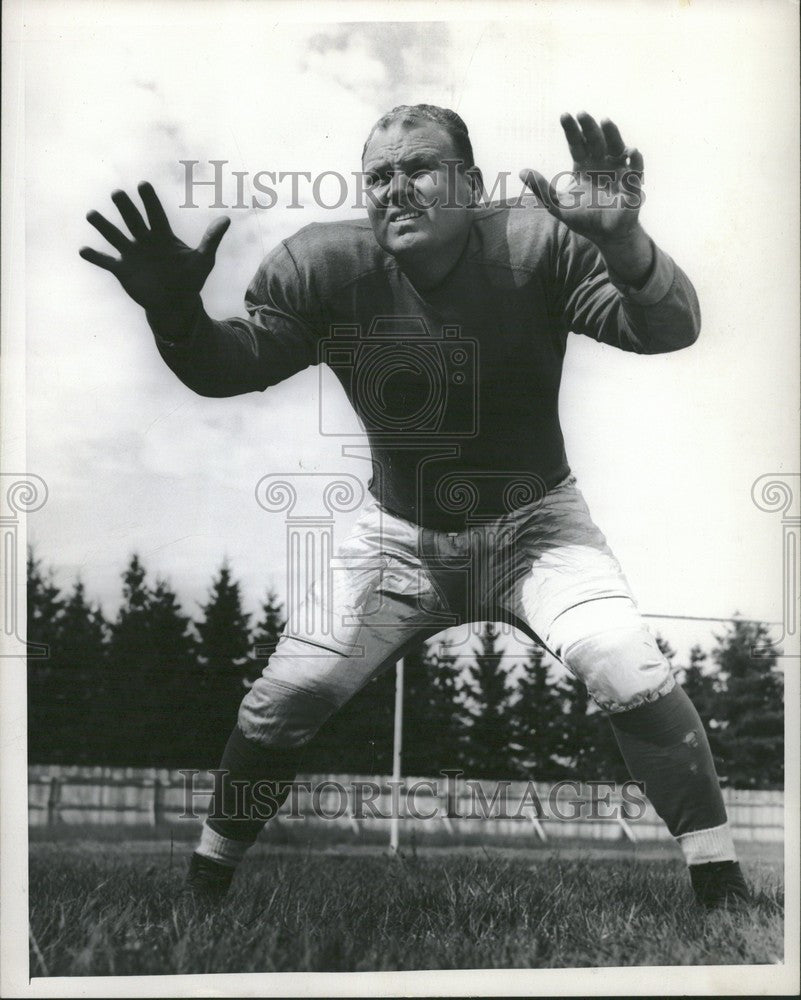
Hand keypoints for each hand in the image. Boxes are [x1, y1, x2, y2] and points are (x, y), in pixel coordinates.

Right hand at [79, 183, 230, 311]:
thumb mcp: (203, 260)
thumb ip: (211, 240)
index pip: (155, 214)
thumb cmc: (191, 278)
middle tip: (117, 193)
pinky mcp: (122, 270)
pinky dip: (95, 257)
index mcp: (163, 236)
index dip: (150, 200)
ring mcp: (131, 254)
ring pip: (115, 237)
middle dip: (126, 208)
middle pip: (133, 220)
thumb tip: (226, 219)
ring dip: (104, 226)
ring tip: (91, 214)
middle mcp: (144, 241)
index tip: (143, 184)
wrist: (176, 302)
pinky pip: (106, 262)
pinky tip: (83, 250)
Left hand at [519, 112, 643, 249]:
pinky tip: (631, 151)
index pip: (577, 143)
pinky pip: (636, 170)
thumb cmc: (583, 218)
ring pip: (617, 147)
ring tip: (605, 121)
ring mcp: (618, 171)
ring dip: (612, 134)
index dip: (571, 130)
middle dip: (589, 127)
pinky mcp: (632, 184)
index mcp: (584, 166)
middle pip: (596, 141)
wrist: (605, 235)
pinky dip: (635, 160)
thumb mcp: (557, 204)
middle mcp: (602, 163)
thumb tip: (521, 171)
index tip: (564, 115)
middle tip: (582, 113)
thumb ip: (541, 189)